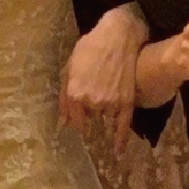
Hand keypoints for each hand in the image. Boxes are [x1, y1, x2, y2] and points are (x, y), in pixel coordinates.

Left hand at [60, 3, 148, 151]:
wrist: (119, 36)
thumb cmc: (90, 48)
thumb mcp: (69, 67)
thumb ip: (64, 97)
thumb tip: (62, 123)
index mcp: (75, 94)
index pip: (73, 120)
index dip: (75, 122)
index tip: (76, 124)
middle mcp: (92, 102)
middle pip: (89, 117)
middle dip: (89, 110)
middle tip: (96, 90)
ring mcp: (110, 103)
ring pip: (104, 117)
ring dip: (104, 111)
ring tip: (108, 88)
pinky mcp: (127, 101)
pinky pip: (123, 126)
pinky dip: (121, 140)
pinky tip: (118, 152)